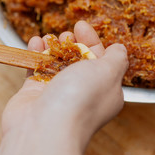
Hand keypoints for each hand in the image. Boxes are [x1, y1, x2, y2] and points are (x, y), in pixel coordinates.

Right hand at [2, 21, 127, 149]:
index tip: (81, 25)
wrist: (45, 128)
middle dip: (72, 43)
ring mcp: (57, 94)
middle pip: (79, 61)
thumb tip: (120, 49)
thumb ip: (116, 59)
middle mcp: (83, 94)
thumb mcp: (108, 73)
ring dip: (53, 47)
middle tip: (65, 33)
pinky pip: (36, 69)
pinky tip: (34, 43)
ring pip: (56, 64)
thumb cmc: (80, 100)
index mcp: (106, 91)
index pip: (102, 61)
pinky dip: (35, 54)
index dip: (93, 41)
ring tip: (49, 37)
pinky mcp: (35, 94)